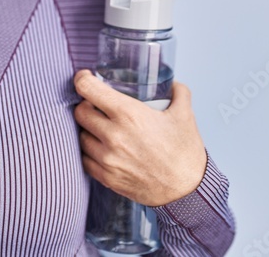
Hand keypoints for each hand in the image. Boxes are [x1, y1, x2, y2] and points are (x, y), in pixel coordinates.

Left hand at [73, 69, 207, 206]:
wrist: (188, 190)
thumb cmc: (185, 153)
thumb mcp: (185, 115)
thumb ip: (178, 93)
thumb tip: (172, 84)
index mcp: (129, 114)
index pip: (88, 90)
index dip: (83, 80)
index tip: (85, 78)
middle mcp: (113, 135)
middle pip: (80, 112)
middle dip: (86, 105)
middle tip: (96, 106)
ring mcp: (108, 158)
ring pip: (80, 136)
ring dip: (88, 130)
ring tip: (100, 128)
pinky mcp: (107, 178)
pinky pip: (85, 159)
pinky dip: (90, 152)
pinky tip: (102, 148)